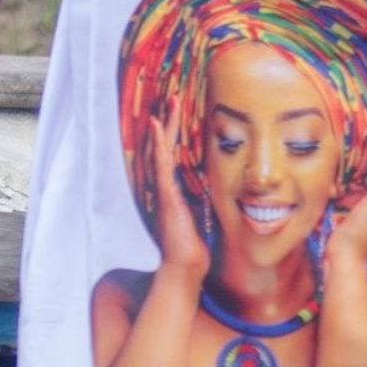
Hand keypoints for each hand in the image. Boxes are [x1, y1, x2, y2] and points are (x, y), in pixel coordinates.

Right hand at [152, 110, 210, 283]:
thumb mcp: (202, 217)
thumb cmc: (194, 247)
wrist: (186, 267)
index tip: (177, 114)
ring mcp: (164, 191)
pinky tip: (157, 127)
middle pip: (163, 148)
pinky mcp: (167, 196)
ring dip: (164, 127)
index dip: (174, 135)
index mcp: (174, 191)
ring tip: (165, 105)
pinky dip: (159, 144)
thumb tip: (209, 192)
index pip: (172, 156)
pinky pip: (161, 165)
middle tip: (172, 99)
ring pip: (160, 151)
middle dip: (169, 123)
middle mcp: (166, 187)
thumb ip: (201, 202)